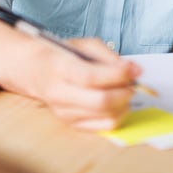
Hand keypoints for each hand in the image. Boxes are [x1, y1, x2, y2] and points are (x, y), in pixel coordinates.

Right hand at [17, 37, 140, 130]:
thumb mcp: (84, 46)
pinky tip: (118, 104)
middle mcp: (60, 93)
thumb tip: (132, 70)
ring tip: (125, 91)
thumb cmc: (63, 56)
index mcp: (60, 68)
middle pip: (101, 101)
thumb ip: (108, 56)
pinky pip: (103, 127)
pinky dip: (118, 115)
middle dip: (125, 92)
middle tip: (132, 83)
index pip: (91, 77)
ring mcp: (65, 112)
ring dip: (124, 104)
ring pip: (106, 117)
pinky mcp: (72, 124)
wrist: (37, 72)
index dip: (118, 74)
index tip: (135, 69)